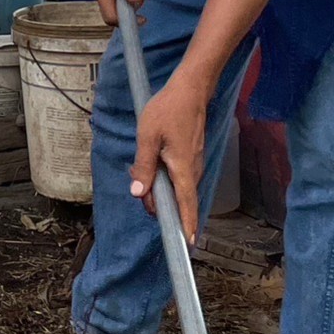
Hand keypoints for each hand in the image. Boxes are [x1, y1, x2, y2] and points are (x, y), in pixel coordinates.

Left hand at [129, 73, 207, 244]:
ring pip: (176, 187)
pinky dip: (165, 176)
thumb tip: (138, 193)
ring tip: (142, 172)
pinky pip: (178, 176)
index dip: (186, 225)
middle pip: (177, 199)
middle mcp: (193, 171)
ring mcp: (194, 164)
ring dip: (159, 186)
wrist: (190, 90)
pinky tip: (153, 162)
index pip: (187, 205)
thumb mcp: (148, 137)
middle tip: (139, 185)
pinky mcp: (192, 157)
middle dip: (157, 200)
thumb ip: (143, 167)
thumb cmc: (168, 110)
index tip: (187, 244)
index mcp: (183, 169)